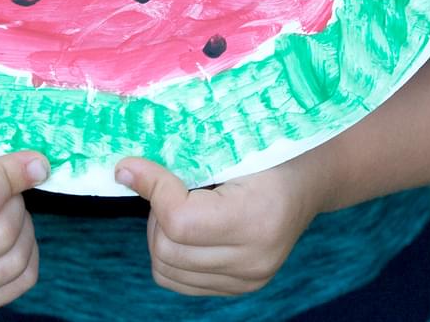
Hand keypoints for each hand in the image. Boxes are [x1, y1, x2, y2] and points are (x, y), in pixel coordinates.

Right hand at [0, 146, 48, 313]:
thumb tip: (40, 168)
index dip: (14, 174)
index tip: (28, 162)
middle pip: (1, 233)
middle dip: (17, 204)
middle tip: (9, 190)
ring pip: (12, 263)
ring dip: (25, 230)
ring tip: (9, 211)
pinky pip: (17, 284)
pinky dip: (28, 256)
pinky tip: (14, 237)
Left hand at [115, 153, 331, 296]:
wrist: (307, 177)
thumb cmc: (267, 146)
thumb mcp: (228, 142)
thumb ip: (179, 156)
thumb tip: (123, 171)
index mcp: (258, 217)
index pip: (179, 221)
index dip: (152, 188)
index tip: (135, 164)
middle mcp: (255, 259)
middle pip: (167, 249)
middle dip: (154, 211)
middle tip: (166, 182)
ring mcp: (249, 280)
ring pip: (166, 270)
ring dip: (158, 234)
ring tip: (176, 203)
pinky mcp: (240, 287)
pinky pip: (179, 281)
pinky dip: (169, 252)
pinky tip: (185, 225)